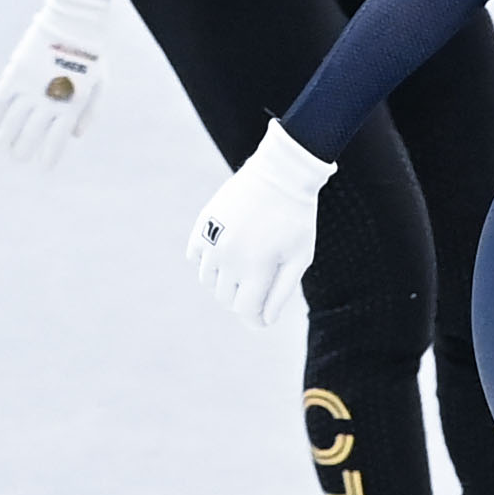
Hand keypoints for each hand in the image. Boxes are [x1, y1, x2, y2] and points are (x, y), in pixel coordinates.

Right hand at [0, 0, 120, 165]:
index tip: (43, 167)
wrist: (73, 22)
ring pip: (10, 122)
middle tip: (18, 157)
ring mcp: (30, 87)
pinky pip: (0, 100)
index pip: (55, 141)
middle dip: (22, 151)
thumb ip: (90, 112)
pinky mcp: (16, 73)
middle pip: (29, 135)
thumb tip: (75, 136)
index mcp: (71, 106)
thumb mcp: (101, 84)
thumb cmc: (91, 55)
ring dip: (4, 138)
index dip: (48, 158)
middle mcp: (48, 100)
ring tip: (2, 147)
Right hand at [187, 123, 336, 329]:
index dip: (255, 320)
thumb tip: (265, 320)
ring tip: (243, 270)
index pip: (245, 310)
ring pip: (207, 281)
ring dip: (223, 283)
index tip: (263, 319)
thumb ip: (282, 292)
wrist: (280, 173)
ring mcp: (212, 241)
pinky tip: (225, 254)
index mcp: (257, 268)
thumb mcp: (299, 257)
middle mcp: (230, 258)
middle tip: (258, 286)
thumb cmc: (296, 219)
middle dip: (242, 300)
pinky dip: (206, 262)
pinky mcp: (202, 225)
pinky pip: (194, 257)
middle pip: (226, 298)